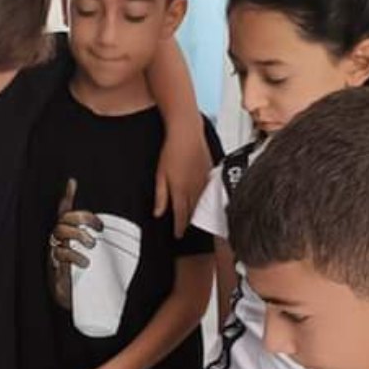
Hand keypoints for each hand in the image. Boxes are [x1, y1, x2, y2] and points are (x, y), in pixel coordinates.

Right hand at [47, 178, 102, 310]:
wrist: (81, 305)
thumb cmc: (91, 279)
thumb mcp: (103, 258)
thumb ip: (110, 246)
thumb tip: (131, 238)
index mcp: (69, 237)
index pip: (64, 212)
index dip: (67, 196)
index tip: (73, 182)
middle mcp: (60, 243)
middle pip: (64, 219)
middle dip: (81, 218)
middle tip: (99, 228)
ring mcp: (56, 254)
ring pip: (59, 232)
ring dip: (78, 234)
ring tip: (92, 245)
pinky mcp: (56, 268)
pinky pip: (60, 254)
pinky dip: (74, 256)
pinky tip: (85, 262)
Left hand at [154, 120, 209, 235]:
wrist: (187, 133)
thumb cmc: (171, 151)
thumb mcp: (160, 175)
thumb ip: (160, 196)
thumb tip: (158, 213)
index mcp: (180, 190)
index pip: (181, 216)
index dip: (179, 228)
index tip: (178, 236)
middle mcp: (195, 188)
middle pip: (193, 212)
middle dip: (190, 223)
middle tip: (187, 231)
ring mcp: (204, 181)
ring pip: (203, 204)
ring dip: (199, 214)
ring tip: (196, 222)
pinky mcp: (210, 174)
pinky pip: (209, 192)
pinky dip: (206, 200)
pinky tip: (205, 203)